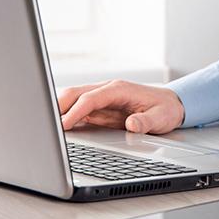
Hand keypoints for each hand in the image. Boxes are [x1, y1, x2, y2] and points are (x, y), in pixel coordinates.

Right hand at [57, 80, 184, 133]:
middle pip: (75, 93)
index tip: (63, 124)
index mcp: (120, 89)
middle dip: (58, 107)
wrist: (172, 104)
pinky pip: (78, 108)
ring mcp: (102, 97)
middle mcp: (108, 90)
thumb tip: (132, 124)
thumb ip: (146, 121)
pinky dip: (66, 116)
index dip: (75, 110)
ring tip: (46, 127)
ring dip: (58, 110)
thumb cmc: (165, 109)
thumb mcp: (161, 118)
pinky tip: (58, 128)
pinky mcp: (100, 107)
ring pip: (73, 99)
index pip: (91, 98)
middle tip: (46, 126)